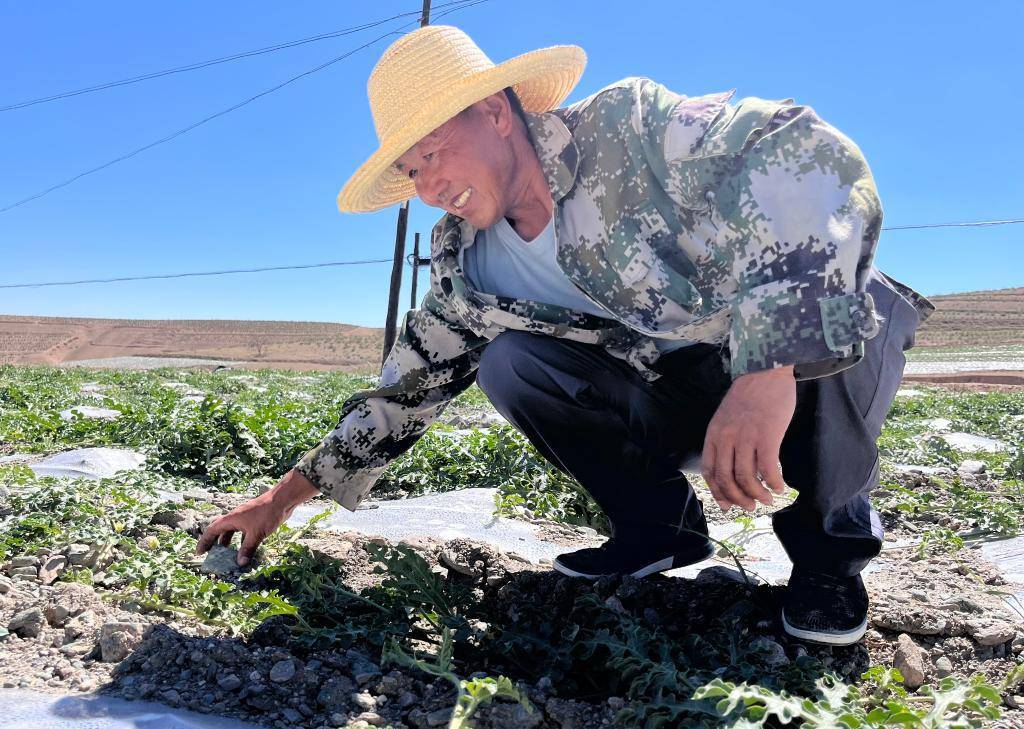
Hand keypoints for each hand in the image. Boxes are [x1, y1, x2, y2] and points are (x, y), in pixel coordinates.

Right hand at [196, 468, 318, 565]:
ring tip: (228, 555)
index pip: (212, 530)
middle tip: (212, 555)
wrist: (282, 500)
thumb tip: (240, 563)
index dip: (204, 541)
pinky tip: (246, 549)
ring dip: (230, 542)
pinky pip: (244, 531)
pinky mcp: (255, 519)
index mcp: (231, 519)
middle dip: (215, 543)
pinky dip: (242, 540)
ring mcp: (245, 518)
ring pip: (233, 531)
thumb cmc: (267, 514)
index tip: (199, 552)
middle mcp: (236, 518)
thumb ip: (247, 549)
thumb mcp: (256, 534)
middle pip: (221, 531)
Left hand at [701, 365, 795, 512]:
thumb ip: (725, 439)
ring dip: (757, 494)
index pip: (710, 471)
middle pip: (726, 479)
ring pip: (746, 477)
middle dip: (738, 498)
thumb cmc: (750, 395)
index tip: (729, 505)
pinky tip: (780, 487)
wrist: (766, 371)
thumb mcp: (727, 417)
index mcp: (714, 434)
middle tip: (751, 507)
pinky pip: (767, 469)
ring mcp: (745, 437)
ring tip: (768, 499)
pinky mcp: (767, 436)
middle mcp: (726, 438)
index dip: (718, 492)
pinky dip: (774, 483)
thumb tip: (732, 467)